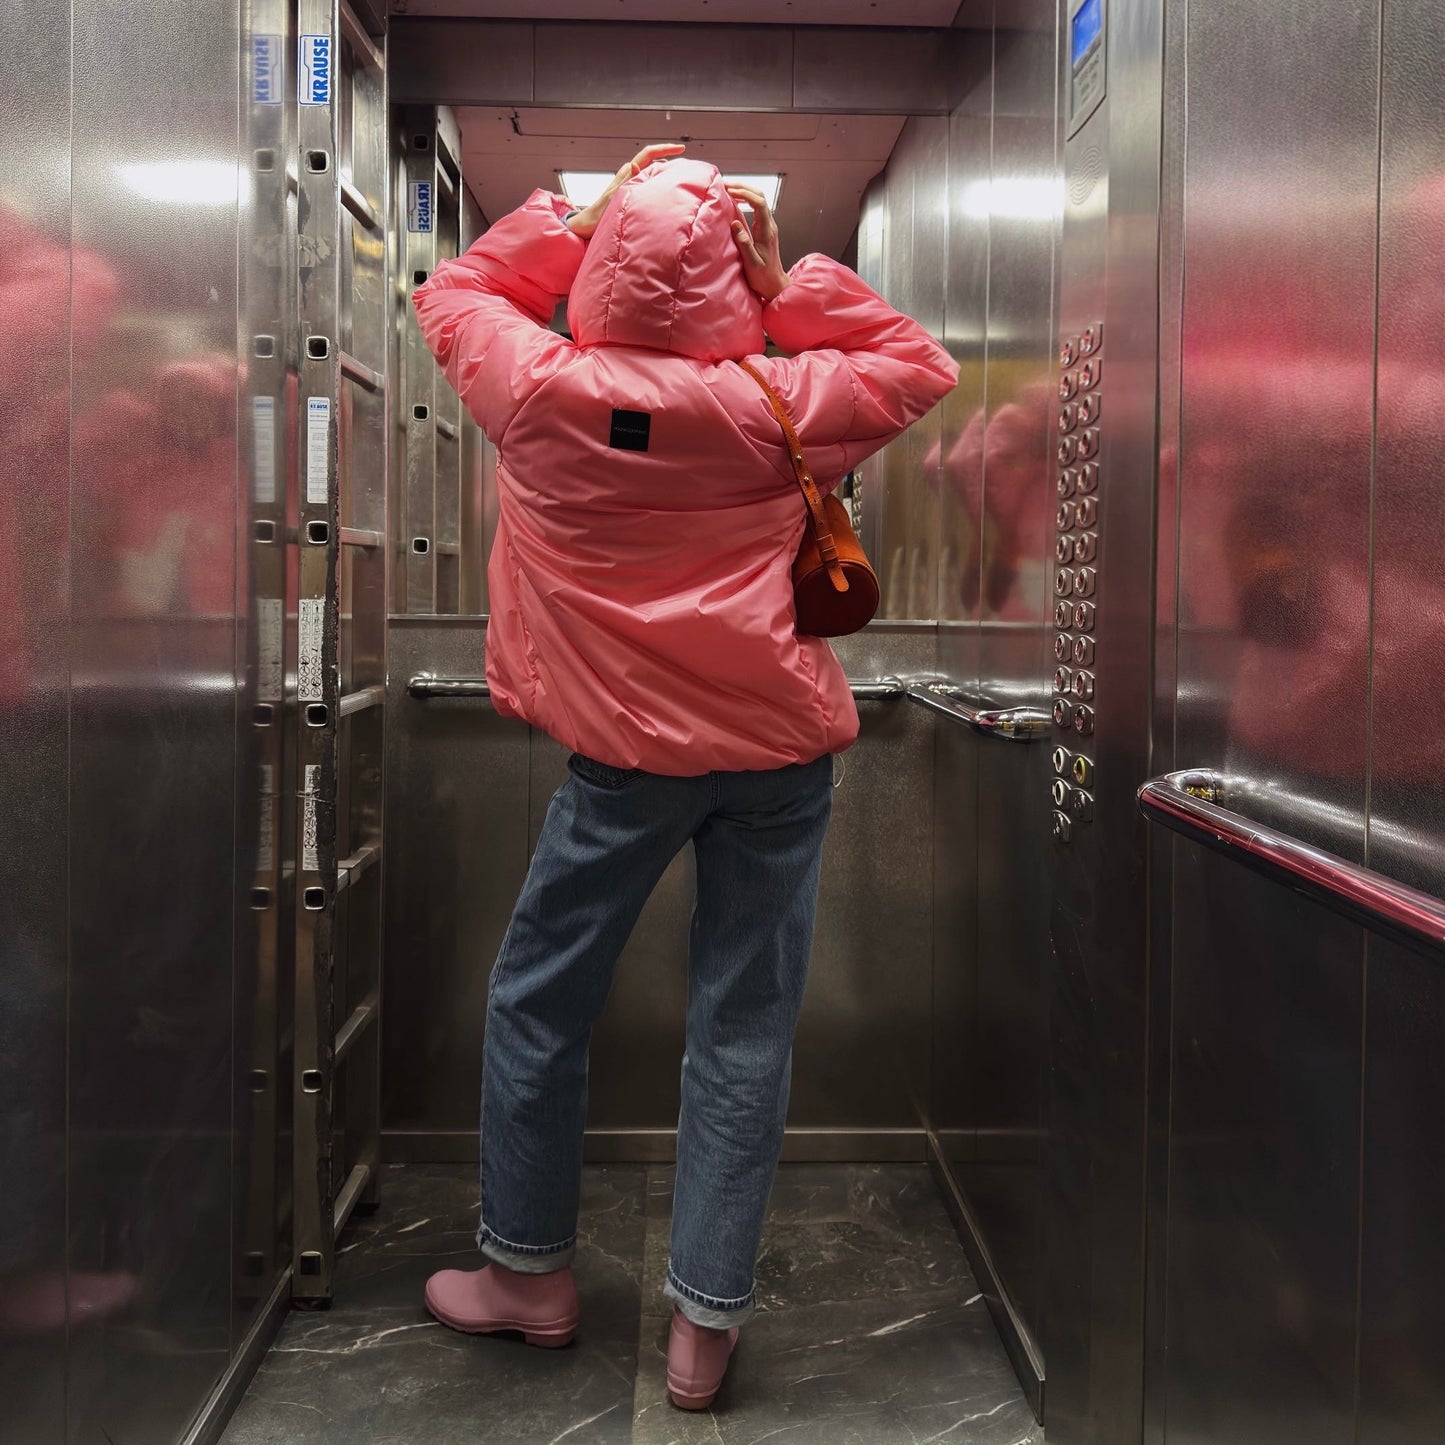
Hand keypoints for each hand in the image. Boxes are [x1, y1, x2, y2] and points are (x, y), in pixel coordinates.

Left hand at [565, 143, 685, 237]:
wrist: (587, 225)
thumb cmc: (598, 215)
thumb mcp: (614, 196)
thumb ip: (626, 180)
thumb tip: (635, 165)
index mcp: (627, 173)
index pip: (648, 153)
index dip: (665, 149)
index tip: (681, 149)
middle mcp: (629, 174)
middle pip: (652, 159)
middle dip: (669, 157)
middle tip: (685, 165)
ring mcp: (630, 183)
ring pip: (651, 170)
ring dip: (665, 170)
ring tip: (679, 177)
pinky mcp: (630, 192)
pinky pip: (648, 182)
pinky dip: (658, 182)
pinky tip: (666, 191)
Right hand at [727, 184, 788, 302]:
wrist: (774, 284)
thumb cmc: (763, 277)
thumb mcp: (751, 262)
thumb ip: (744, 243)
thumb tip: (735, 223)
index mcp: (767, 231)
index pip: (759, 203)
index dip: (744, 193)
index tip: (729, 191)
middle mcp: (769, 225)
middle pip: (760, 196)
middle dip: (744, 187)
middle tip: (726, 184)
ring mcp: (768, 226)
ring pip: (759, 200)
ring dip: (744, 191)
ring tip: (728, 189)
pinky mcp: (764, 229)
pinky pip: (756, 208)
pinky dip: (746, 200)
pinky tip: (735, 201)